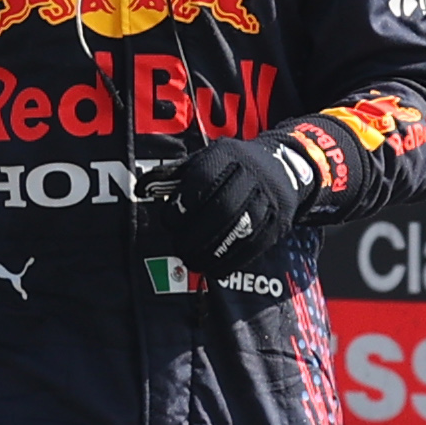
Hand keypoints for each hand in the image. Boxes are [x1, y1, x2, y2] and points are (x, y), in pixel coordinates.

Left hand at [164, 134, 315, 266]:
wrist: (284, 168)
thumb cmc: (231, 167)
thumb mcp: (204, 160)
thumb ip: (173, 175)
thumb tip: (141, 188)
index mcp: (228, 155)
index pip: (203, 179)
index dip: (183, 204)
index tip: (170, 221)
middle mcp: (252, 175)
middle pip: (223, 208)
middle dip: (196, 234)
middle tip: (179, 248)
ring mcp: (268, 200)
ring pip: (240, 229)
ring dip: (212, 252)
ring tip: (193, 261)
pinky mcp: (277, 222)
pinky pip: (254, 246)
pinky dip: (231, 262)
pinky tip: (214, 269)